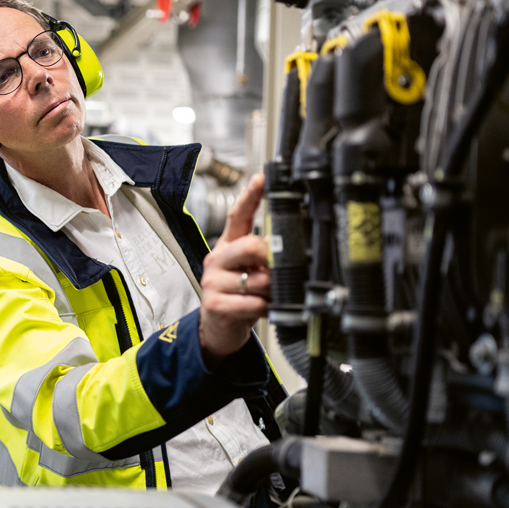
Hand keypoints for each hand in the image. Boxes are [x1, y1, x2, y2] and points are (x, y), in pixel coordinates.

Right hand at [199, 173, 270, 365]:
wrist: (218, 329)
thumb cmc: (239, 296)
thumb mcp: (251, 271)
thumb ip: (266, 256)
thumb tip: (295, 247)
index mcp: (228, 246)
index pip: (238, 216)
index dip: (250, 196)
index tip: (262, 178)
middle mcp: (217, 260)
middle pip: (249, 245)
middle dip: (270, 260)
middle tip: (275, 272)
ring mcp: (213, 282)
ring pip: (257, 279)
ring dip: (271, 291)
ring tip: (268, 296)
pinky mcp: (215, 305)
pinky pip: (252, 303)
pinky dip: (264, 309)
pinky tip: (262, 310)